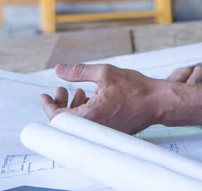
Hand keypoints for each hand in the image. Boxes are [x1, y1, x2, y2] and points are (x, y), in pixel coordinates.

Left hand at [41, 63, 165, 134]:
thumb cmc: (135, 88)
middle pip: (67, 121)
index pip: (58, 117)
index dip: (48, 106)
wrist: (157, 101)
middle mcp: (94, 129)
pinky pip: (90, 124)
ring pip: (79, 122)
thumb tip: (59, 69)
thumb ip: (78, 72)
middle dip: (61, 103)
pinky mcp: (110, 132)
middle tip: (62, 89)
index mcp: (89, 116)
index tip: (44, 96)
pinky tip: (91, 96)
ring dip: (74, 106)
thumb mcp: (104, 72)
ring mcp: (102, 133)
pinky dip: (86, 111)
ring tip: (79, 90)